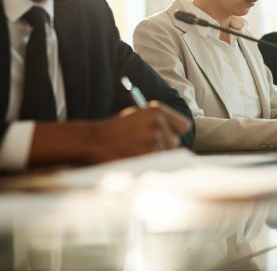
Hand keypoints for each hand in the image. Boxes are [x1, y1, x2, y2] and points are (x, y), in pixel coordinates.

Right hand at [30, 101, 190, 166]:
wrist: (93, 141)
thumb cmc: (115, 130)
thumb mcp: (138, 117)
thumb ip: (159, 123)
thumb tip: (179, 136)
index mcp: (156, 110)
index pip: (184, 125)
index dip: (176, 133)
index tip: (170, 137)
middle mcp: (157, 122)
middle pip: (175, 144)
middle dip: (164, 148)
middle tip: (144, 148)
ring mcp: (152, 140)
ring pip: (166, 156)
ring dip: (155, 158)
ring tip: (135, 152)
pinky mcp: (146, 156)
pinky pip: (157, 165)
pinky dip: (148, 166)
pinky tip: (134, 160)